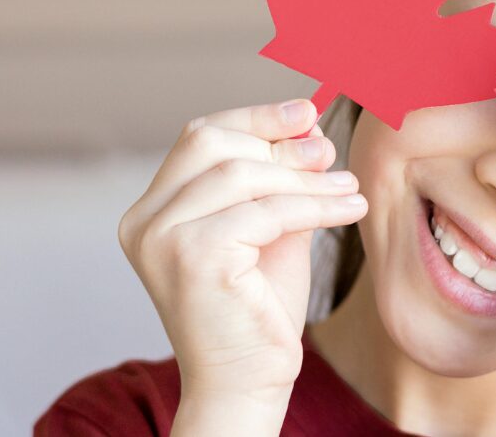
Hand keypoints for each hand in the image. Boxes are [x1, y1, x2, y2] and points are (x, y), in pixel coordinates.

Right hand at [117, 99, 367, 423]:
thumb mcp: (271, 231)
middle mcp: (144, 220)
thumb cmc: (258, 311)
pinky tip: (350, 209)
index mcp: (153, 209)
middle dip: (279, 144)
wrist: (246, 384)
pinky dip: (315, 205)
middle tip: (330, 154)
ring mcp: (162, 237)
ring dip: (307, 178)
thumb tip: (311, 126)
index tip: (307, 112)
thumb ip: (281, 181)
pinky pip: (266, 212)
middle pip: (213, 144)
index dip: (255, 118)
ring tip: (349, 189)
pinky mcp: (193, 256)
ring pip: (243, 176)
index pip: (200, 137)